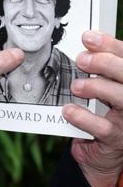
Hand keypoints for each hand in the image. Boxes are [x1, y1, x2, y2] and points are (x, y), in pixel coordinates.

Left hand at [63, 31, 122, 186]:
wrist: (108, 149)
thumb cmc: (107, 108)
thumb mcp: (106, 83)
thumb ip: (102, 65)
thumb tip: (87, 41)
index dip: (109, 45)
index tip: (88, 37)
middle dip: (104, 63)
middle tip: (81, 60)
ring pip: (122, 98)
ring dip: (96, 87)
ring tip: (76, 86)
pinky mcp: (118, 139)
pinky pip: (104, 128)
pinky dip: (84, 117)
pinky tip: (69, 111)